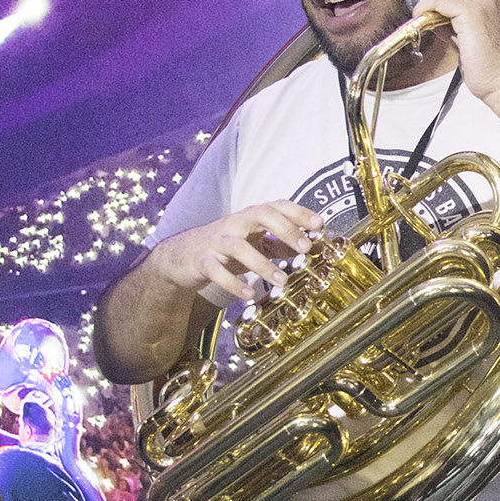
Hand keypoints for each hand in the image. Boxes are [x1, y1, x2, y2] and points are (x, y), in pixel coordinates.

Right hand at [150, 199, 322, 303]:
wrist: (179, 256)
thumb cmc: (223, 247)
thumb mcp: (252, 242)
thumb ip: (277, 243)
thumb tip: (308, 245)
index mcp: (249, 218)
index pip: (276, 206)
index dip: (298, 212)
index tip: (320, 223)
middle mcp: (234, 224)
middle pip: (260, 215)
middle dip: (285, 229)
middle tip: (305, 247)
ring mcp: (216, 242)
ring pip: (239, 246)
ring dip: (263, 263)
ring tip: (282, 281)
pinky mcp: (202, 261)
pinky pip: (217, 271)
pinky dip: (233, 283)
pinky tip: (248, 295)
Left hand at [415, 0, 499, 111]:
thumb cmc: (492, 67)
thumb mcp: (474, 36)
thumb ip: (457, 23)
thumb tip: (436, 17)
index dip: (444, 2)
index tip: (434, 18)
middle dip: (436, 2)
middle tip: (428, 22)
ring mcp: (483, 0)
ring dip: (430, 6)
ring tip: (427, 25)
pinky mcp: (471, 10)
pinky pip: (438, 0)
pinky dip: (426, 9)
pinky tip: (424, 22)